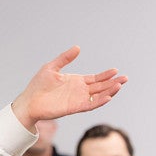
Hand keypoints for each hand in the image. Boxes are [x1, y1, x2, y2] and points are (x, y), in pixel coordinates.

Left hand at [12, 46, 127, 130]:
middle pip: (101, 87)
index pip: (96, 79)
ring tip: (120, 85)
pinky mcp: (75, 107)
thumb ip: (65, 58)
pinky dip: (100, 101)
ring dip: (110, 91)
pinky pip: (91, 105)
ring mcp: (78, 99)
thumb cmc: (38, 85)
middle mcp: (80, 91)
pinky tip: (108, 96)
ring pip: (99, 96)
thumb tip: (78, 47)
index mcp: (76, 81)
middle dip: (113, 82)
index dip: (106, 75)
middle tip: (125, 78)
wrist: (29, 101)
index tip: (116, 70)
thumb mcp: (52, 67)